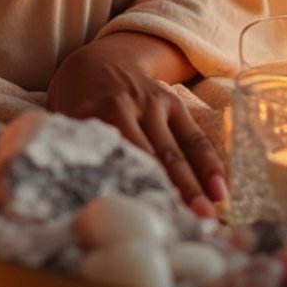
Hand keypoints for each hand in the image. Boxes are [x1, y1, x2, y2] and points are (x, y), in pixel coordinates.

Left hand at [47, 33, 227, 215]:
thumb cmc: (78, 101)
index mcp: (91, 113)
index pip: (111, 158)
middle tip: (183, 227)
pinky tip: (221, 190)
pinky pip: (193, 137)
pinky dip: (209, 164)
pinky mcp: (171, 102)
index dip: (126, 190)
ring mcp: (150, 103)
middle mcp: (123, 106)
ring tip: (207, 217)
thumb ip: (75, 149)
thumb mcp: (65, 118)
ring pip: (173, 152)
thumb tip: (78, 198)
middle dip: (166, 194)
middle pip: (147, 159)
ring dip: (192, 187)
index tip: (138, 222)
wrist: (99, 59)